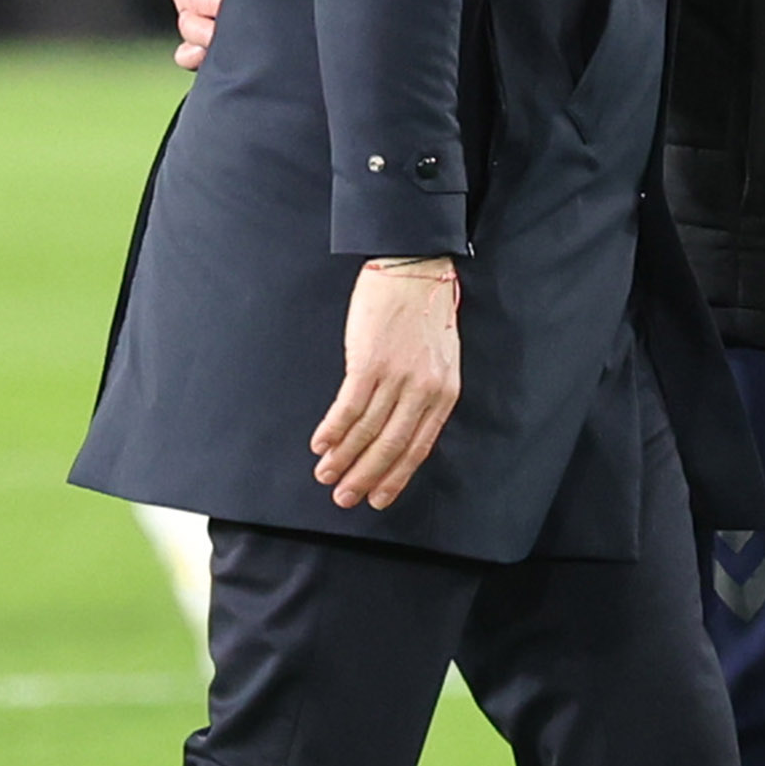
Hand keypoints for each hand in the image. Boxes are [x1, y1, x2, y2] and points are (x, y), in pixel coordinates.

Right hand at [312, 257, 461, 509]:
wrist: (414, 267)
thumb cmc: (424, 312)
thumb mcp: (440, 359)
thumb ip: (425, 395)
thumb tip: (401, 431)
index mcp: (444, 393)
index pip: (418, 447)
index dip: (395, 477)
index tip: (377, 499)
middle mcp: (424, 389)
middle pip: (392, 446)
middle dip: (365, 477)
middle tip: (344, 499)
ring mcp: (397, 376)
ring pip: (368, 431)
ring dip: (343, 458)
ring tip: (325, 476)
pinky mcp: (370, 360)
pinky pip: (348, 406)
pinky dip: (333, 430)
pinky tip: (320, 445)